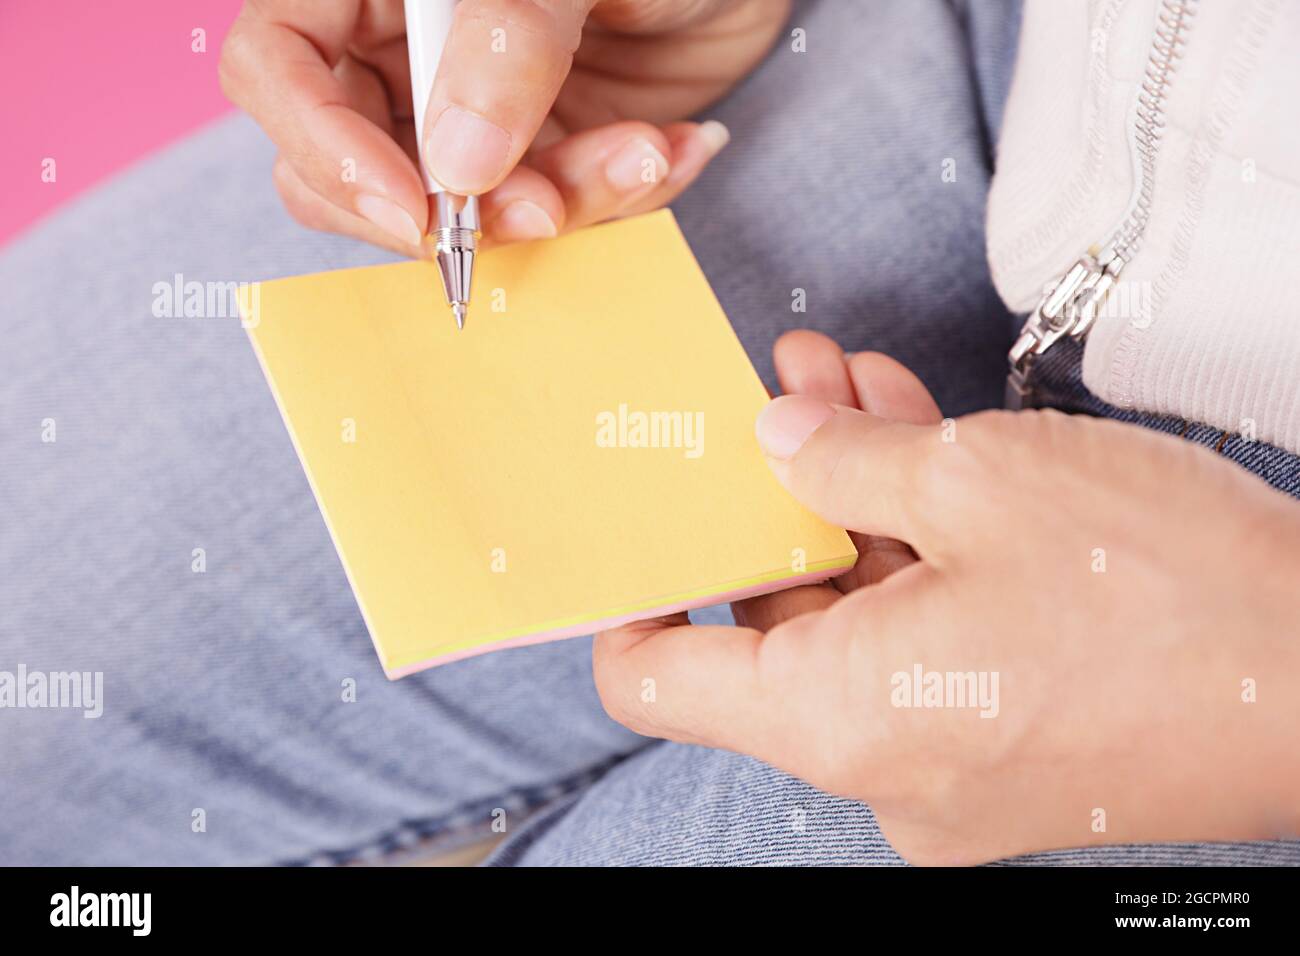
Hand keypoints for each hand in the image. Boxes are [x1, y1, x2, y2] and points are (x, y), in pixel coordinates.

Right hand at [220, 0, 789, 254]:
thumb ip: (511, 42)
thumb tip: (456, 166)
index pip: (278, 62)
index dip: (323, 146)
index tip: (413, 209)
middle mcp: (405, 45)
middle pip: (352, 165)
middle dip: (455, 209)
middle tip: (549, 203)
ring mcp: (469, 108)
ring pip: (461, 208)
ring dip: (563, 202)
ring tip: (647, 153)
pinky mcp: (538, 151)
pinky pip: (548, 210)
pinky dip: (614, 197)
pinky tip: (671, 148)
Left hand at [594, 332, 1299, 863]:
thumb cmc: (1169, 590)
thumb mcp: (978, 478)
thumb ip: (845, 457)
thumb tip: (779, 438)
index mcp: (836, 716)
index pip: (653, 680)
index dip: (625, 595)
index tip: (637, 523)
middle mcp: (877, 762)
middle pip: (766, 630)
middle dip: (770, 499)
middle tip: (778, 397)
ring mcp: (945, 764)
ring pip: (855, 622)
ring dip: (849, 506)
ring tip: (845, 388)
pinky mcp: (1008, 746)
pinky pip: (923, 645)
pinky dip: (914, 558)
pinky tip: (921, 448)